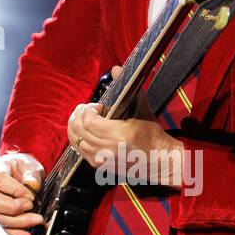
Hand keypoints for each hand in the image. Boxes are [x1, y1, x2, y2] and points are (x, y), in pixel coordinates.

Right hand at [0, 152, 45, 234]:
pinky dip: (18, 234)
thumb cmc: (22, 167)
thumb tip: (32, 185)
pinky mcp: (1, 216)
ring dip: (20, 222)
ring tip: (37, 221)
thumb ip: (31, 174)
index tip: (30, 194)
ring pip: (0, 218)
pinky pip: (6, 228)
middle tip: (31, 206)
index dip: (15, 190)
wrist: (21, 172)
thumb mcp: (29, 164)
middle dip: (15, 208)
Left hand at [67, 65, 185, 187]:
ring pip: (75, 142)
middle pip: (78, 130)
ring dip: (76, 127)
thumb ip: (126, 87)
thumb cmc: (151, 134)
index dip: (88, 109)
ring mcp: (103, 160)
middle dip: (78, 116)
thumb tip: (116, 68)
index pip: (88, 120)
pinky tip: (87, 132)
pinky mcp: (100, 166)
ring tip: (85, 119)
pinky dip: (79, 139)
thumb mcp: (141, 108)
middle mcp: (108, 150)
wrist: (159, 159)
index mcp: (119, 135)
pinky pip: (80, 151)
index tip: (99, 106)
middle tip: (87, 109)